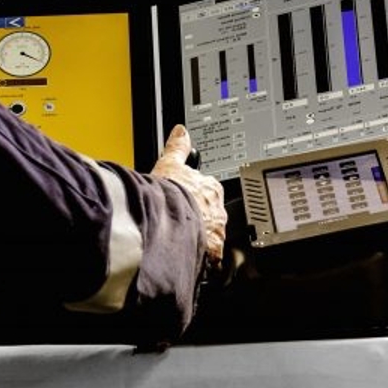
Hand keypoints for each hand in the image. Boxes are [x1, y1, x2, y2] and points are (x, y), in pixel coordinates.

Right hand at [149, 124, 226, 267]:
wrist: (168, 225)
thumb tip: (181, 131)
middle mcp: (218, 209)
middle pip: (210, 211)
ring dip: (198, 235)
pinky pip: (209, 256)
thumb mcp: (169, 164)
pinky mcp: (213, 253)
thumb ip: (177, 147)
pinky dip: (199, 256)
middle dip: (198, 215)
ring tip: (180, 238)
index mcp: (211, 187)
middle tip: (179, 218)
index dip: (192, 193)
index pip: (207, 188)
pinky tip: (186, 255)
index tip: (183, 197)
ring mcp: (216, 232)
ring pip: (209, 233)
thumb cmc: (169, 196)